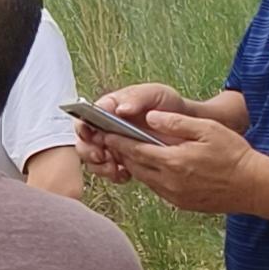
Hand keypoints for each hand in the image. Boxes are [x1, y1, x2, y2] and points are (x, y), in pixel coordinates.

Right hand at [78, 84, 195, 183]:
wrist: (185, 123)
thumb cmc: (167, 104)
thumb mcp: (155, 94)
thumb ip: (136, 98)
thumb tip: (120, 109)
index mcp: (109, 108)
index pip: (85, 117)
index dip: (83, 127)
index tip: (91, 134)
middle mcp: (107, 127)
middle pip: (85, 141)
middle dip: (89, 151)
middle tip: (101, 155)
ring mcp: (114, 145)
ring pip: (94, 160)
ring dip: (100, 166)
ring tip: (114, 167)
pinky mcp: (124, 160)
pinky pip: (111, 171)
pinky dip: (114, 175)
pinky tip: (125, 174)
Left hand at [116, 109, 259, 214]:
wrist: (253, 186)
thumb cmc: (234, 155)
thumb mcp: (207, 129)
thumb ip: (177, 123)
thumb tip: (151, 117)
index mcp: (173, 161)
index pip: (135, 150)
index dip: (117, 141)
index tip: (105, 133)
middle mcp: (169, 182)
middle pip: (135, 166)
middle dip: (122, 153)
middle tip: (111, 141)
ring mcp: (174, 196)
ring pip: (144, 179)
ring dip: (135, 166)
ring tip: (129, 152)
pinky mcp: (181, 204)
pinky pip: (157, 189)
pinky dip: (150, 177)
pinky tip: (153, 167)